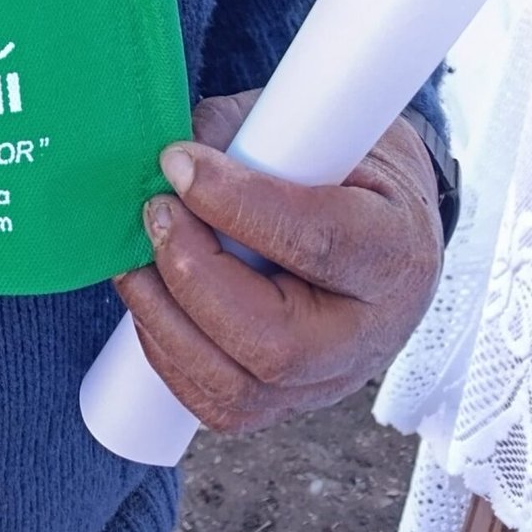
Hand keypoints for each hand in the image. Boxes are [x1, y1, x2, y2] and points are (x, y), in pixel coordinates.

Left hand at [114, 91, 441, 433]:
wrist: (384, 225)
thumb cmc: (343, 166)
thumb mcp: (311, 128)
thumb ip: (242, 135)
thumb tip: (169, 159)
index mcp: (392, 250)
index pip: (318, 242)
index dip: (236, 204)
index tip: (177, 163)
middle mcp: (368, 334)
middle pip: (274, 344)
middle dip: (193, 276)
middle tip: (155, 211)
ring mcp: (328, 380)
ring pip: (238, 388)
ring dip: (166, 318)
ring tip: (138, 256)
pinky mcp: (287, 401)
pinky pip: (217, 404)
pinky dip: (167, 351)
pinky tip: (150, 296)